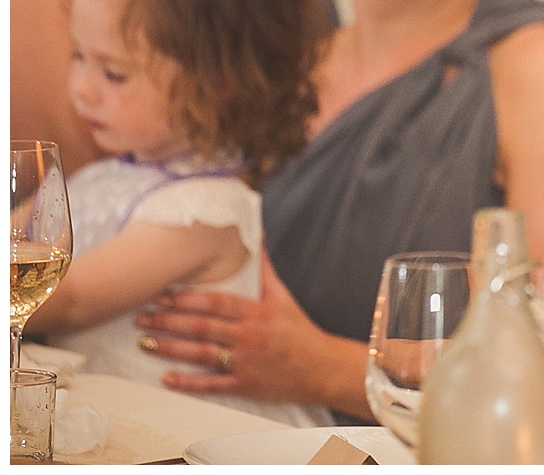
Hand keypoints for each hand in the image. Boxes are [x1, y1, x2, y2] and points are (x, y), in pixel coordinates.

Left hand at [134, 251, 329, 403]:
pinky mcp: (244, 384)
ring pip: (201, 353)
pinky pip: (212, 384)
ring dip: (171, 348)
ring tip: (146, 342)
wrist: (322, 367)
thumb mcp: (283, 297)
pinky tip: (167, 378)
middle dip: (169, 321)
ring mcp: (245, 361)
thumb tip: (257, 238)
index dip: (187, 299)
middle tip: (142, 317)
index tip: (162, 296)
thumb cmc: (299, 330)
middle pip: (202, 327)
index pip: (216, 303)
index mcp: (257, 312)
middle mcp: (249, 336)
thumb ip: (265, 270)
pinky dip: (188, 382)